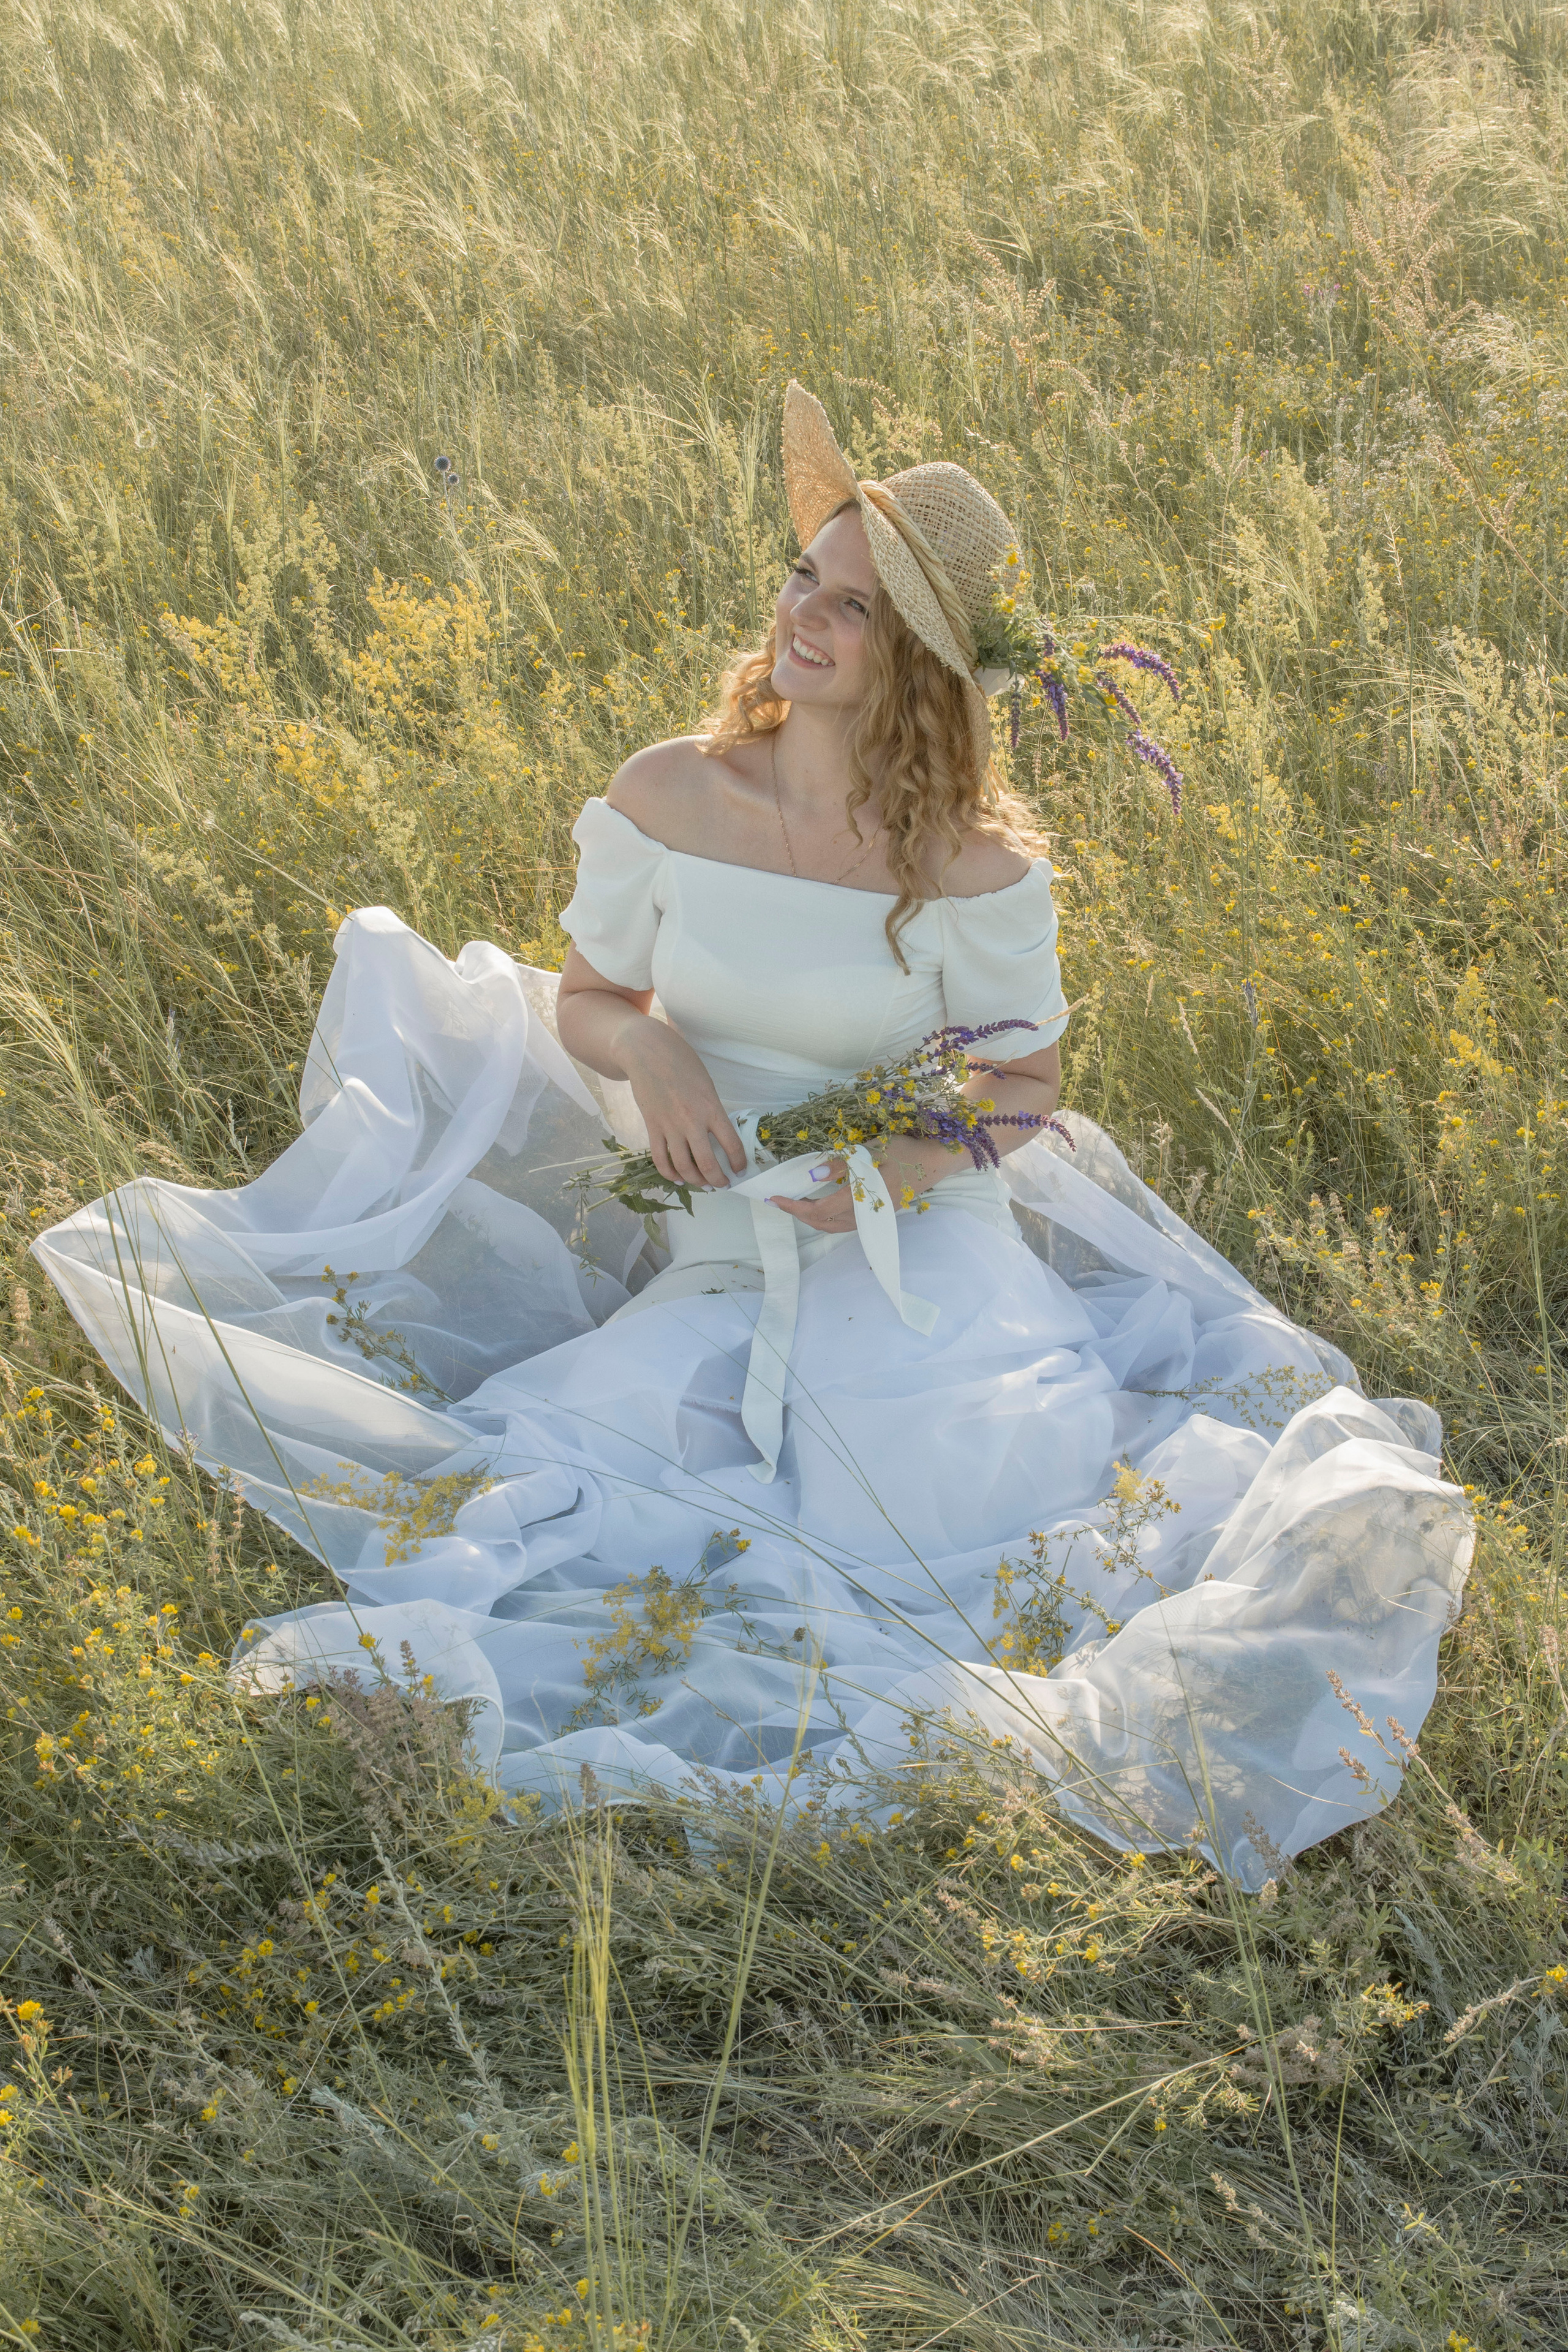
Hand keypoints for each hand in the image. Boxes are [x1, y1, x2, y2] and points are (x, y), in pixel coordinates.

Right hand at [621, 1020, 746, 1189]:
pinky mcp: (652, 1127)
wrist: (647, 1052)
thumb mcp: (706, 1085)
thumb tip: (718, 1136)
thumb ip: (712, 1110)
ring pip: (683, 1166)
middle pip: (707, 1163)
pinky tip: (677, 1179)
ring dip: (695, 1181)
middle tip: (722, 1184)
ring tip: (703, 1185)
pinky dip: (669, 1173)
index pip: (731, 1144)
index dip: (738, 1162)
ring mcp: (670, 1126)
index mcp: (711, 1107)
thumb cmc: (681, 1063)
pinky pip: (660, 1158)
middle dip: (717, 1180)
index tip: (740, 1170)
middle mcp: (691, 1120)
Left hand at [770, 1135, 960, 1233]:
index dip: (793, 1206)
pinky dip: (827, 1220)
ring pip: (834, 1228)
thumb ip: (841, 1163)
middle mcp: (865, 1214)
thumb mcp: (870, 1149)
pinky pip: (845, 1226)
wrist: (934, 1162)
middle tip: (779, 1202)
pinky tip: (820, 1208)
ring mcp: (873, 1219)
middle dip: (798, 1215)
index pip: (818, 1210)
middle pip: (823, 1225)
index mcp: (861, 1197)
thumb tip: (813, 1174)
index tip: (774, 1197)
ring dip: (812, 1220)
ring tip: (796, 1205)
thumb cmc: (902, 1150)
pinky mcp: (877, 1217)